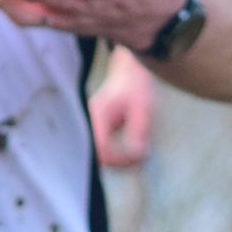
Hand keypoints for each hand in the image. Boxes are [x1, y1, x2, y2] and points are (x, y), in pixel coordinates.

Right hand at [89, 47, 157, 168]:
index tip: (137, 158)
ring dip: (116, 158)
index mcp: (98, 116)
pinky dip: (113, 152)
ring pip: (97, 152)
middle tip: (137, 161)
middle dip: (118, 162)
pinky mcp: (94, 126)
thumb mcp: (142, 108)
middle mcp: (89, 121)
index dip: (120, 160)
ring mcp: (90, 123)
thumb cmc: (134, 85)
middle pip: (96, 154)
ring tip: (134, 156)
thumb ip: (139, 133)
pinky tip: (126, 151)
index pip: (102, 149)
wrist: (128, 69)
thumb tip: (138, 155)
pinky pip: (100, 146)